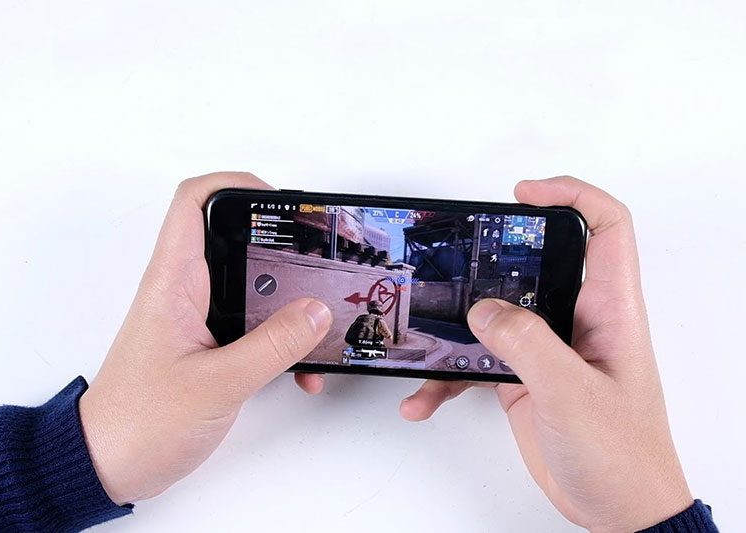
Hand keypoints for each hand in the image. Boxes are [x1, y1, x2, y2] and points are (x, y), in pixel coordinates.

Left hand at [79, 172, 331, 504]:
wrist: (107, 466)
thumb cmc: (138, 424)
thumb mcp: (217, 384)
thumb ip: (272, 346)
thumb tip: (316, 310)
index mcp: (173, 283)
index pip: (194, 202)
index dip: (236, 185)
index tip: (280, 201)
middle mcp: (184, 291)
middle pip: (233, 239)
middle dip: (280, 245)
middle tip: (316, 260)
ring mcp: (197, 318)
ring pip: (250, 286)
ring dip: (287, 300)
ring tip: (320, 318)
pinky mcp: (209, 346)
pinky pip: (253, 326)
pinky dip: (281, 340)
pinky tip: (300, 369)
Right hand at [297, 177, 692, 531]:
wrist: (618, 509)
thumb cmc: (623, 455)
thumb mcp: (572, 393)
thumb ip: (527, 343)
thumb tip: (485, 310)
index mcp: (609, 310)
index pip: (606, 228)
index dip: (571, 196)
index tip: (523, 193)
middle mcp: (576, 321)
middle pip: (535, 264)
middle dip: (491, 257)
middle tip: (455, 256)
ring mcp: (546, 350)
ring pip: (495, 315)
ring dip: (455, 328)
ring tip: (423, 337)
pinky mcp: (523, 380)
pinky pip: (476, 363)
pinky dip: (447, 378)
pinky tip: (424, 398)